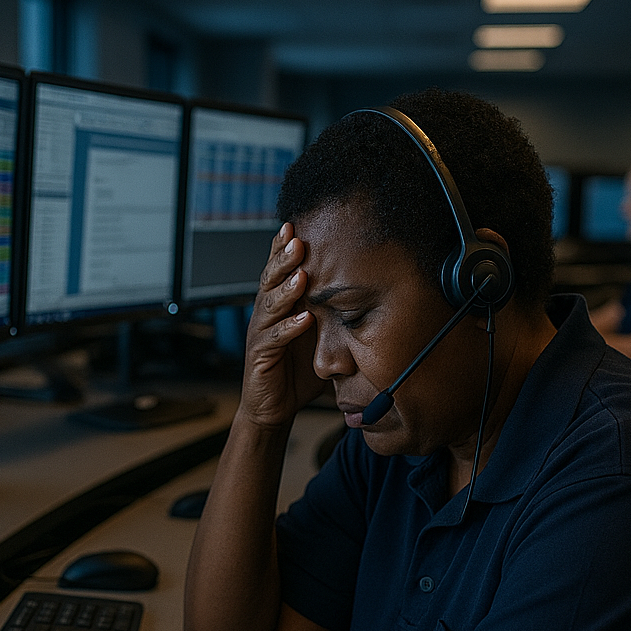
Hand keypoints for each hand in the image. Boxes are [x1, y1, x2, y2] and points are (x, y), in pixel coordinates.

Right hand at [239, 222, 325, 427]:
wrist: (273, 406)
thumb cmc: (297, 368)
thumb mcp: (320, 334)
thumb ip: (334, 313)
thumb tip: (371, 293)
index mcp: (279, 303)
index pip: (280, 269)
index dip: (284, 248)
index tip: (297, 224)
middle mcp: (266, 313)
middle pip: (271, 279)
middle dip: (284, 259)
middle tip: (297, 240)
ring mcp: (260, 333)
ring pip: (270, 305)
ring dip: (286, 289)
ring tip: (301, 274)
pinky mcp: (260, 356)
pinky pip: (274, 339)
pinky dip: (288, 329)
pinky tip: (302, 319)